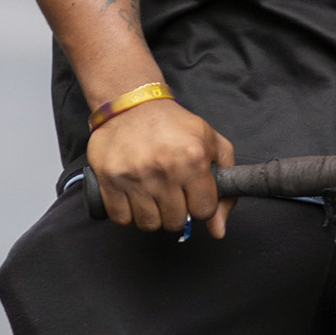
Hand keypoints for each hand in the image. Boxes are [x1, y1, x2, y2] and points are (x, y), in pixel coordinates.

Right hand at [87, 99, 234, 236]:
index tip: (193, 196)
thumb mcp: (212, 143)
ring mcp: (134, 175)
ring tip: (152, 197)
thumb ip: (225, 187)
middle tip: (171, 195)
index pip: (203, 211)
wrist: (132, 104)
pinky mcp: (109, 179)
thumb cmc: (174, 125)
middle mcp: (164, 168)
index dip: (200, 206)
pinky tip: (134, 198)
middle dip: (177, 212)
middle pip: (175, 221)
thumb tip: (218, 230)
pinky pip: (121, 218)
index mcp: (193, 158)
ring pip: (148, 224)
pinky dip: (128, 214)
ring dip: (153, 215)